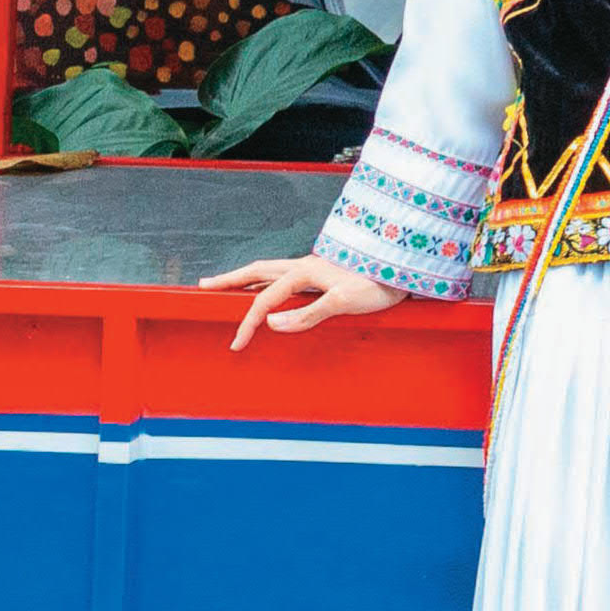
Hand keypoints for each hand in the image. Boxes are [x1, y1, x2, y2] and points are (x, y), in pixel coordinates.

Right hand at [223, 255, 397, 349]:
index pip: (265, 301)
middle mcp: (305, 265)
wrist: (405, 271)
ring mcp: (314, 267)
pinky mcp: (324, 272)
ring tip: (228, 283)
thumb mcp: (344, 302)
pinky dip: (267, 280)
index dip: (248, 323)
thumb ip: (307, 314)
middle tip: (204, 287)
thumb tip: (272, 323)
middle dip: (230, 280)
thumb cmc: (378, 286)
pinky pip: (285, 275)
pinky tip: (268, 286)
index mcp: (305, 273)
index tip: (236, 344)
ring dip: (246, 277)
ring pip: (270, 270)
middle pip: (258, 272)